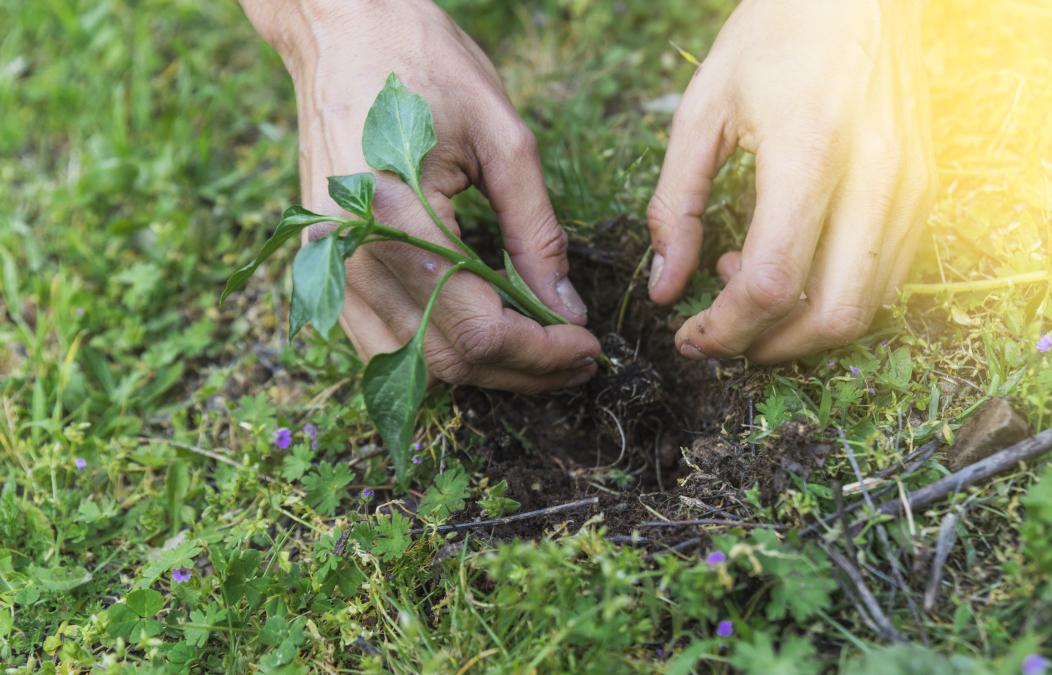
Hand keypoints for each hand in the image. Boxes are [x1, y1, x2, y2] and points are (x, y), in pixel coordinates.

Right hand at [242, 0, 599, 391]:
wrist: (342, 31)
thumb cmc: (426, 66)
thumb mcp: (505, 140)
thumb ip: (537, 233)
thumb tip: (566, 310)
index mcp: (395, 215)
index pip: (478, 327)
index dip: (542, 352)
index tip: (590, 347)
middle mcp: (351, 256)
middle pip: (447, 358)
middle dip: (523, 369)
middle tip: (579, 358)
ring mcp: (329, 268)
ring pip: (414, 361)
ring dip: (484, 370)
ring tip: (542, 354)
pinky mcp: (323, 269)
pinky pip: (381, 342)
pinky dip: (437, 354)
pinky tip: (485, 338)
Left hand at [646, 0, 936, 363]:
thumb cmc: (775, 33)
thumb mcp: (703, 109)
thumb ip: (676, 204)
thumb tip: (664, 288)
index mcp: (810, 150)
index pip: (772, 281)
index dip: (726, 329)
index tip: (689, 337)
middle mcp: (874, 177)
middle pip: (831, 315)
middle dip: (768, 347)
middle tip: (719, 335)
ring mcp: (910, 187)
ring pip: (867, 308)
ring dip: (801, 326)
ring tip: (746, 282)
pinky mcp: (924, 191)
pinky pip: (886, 279)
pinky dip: (834, 297)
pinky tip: (790, 262)